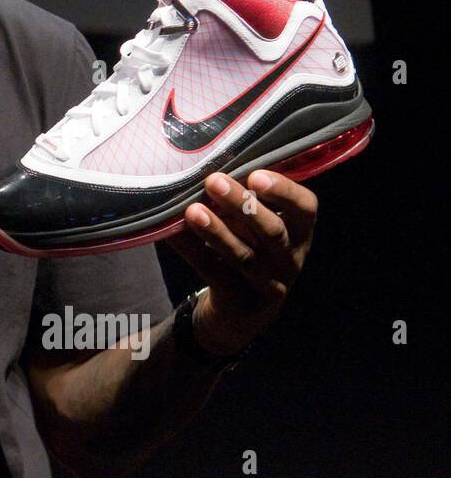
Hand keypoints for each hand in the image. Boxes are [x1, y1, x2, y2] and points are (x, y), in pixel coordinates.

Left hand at [166, 169, 317, 356]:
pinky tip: (171, 234)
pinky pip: (214, 273)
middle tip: (213, 181)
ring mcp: (268, 284)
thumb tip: (210, 162)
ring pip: (244, 256)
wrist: (240, 314)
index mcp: (299, 234)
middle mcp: (290, 259)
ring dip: (217, 231)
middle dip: (242, 205)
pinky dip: (191, 251)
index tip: (256, 175)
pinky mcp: (239, 301)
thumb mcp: (256, 228)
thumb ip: (247, 201)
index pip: (306, 209)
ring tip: (192, 211)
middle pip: (273, 232)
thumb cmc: (250, 252)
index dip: (285, 191)